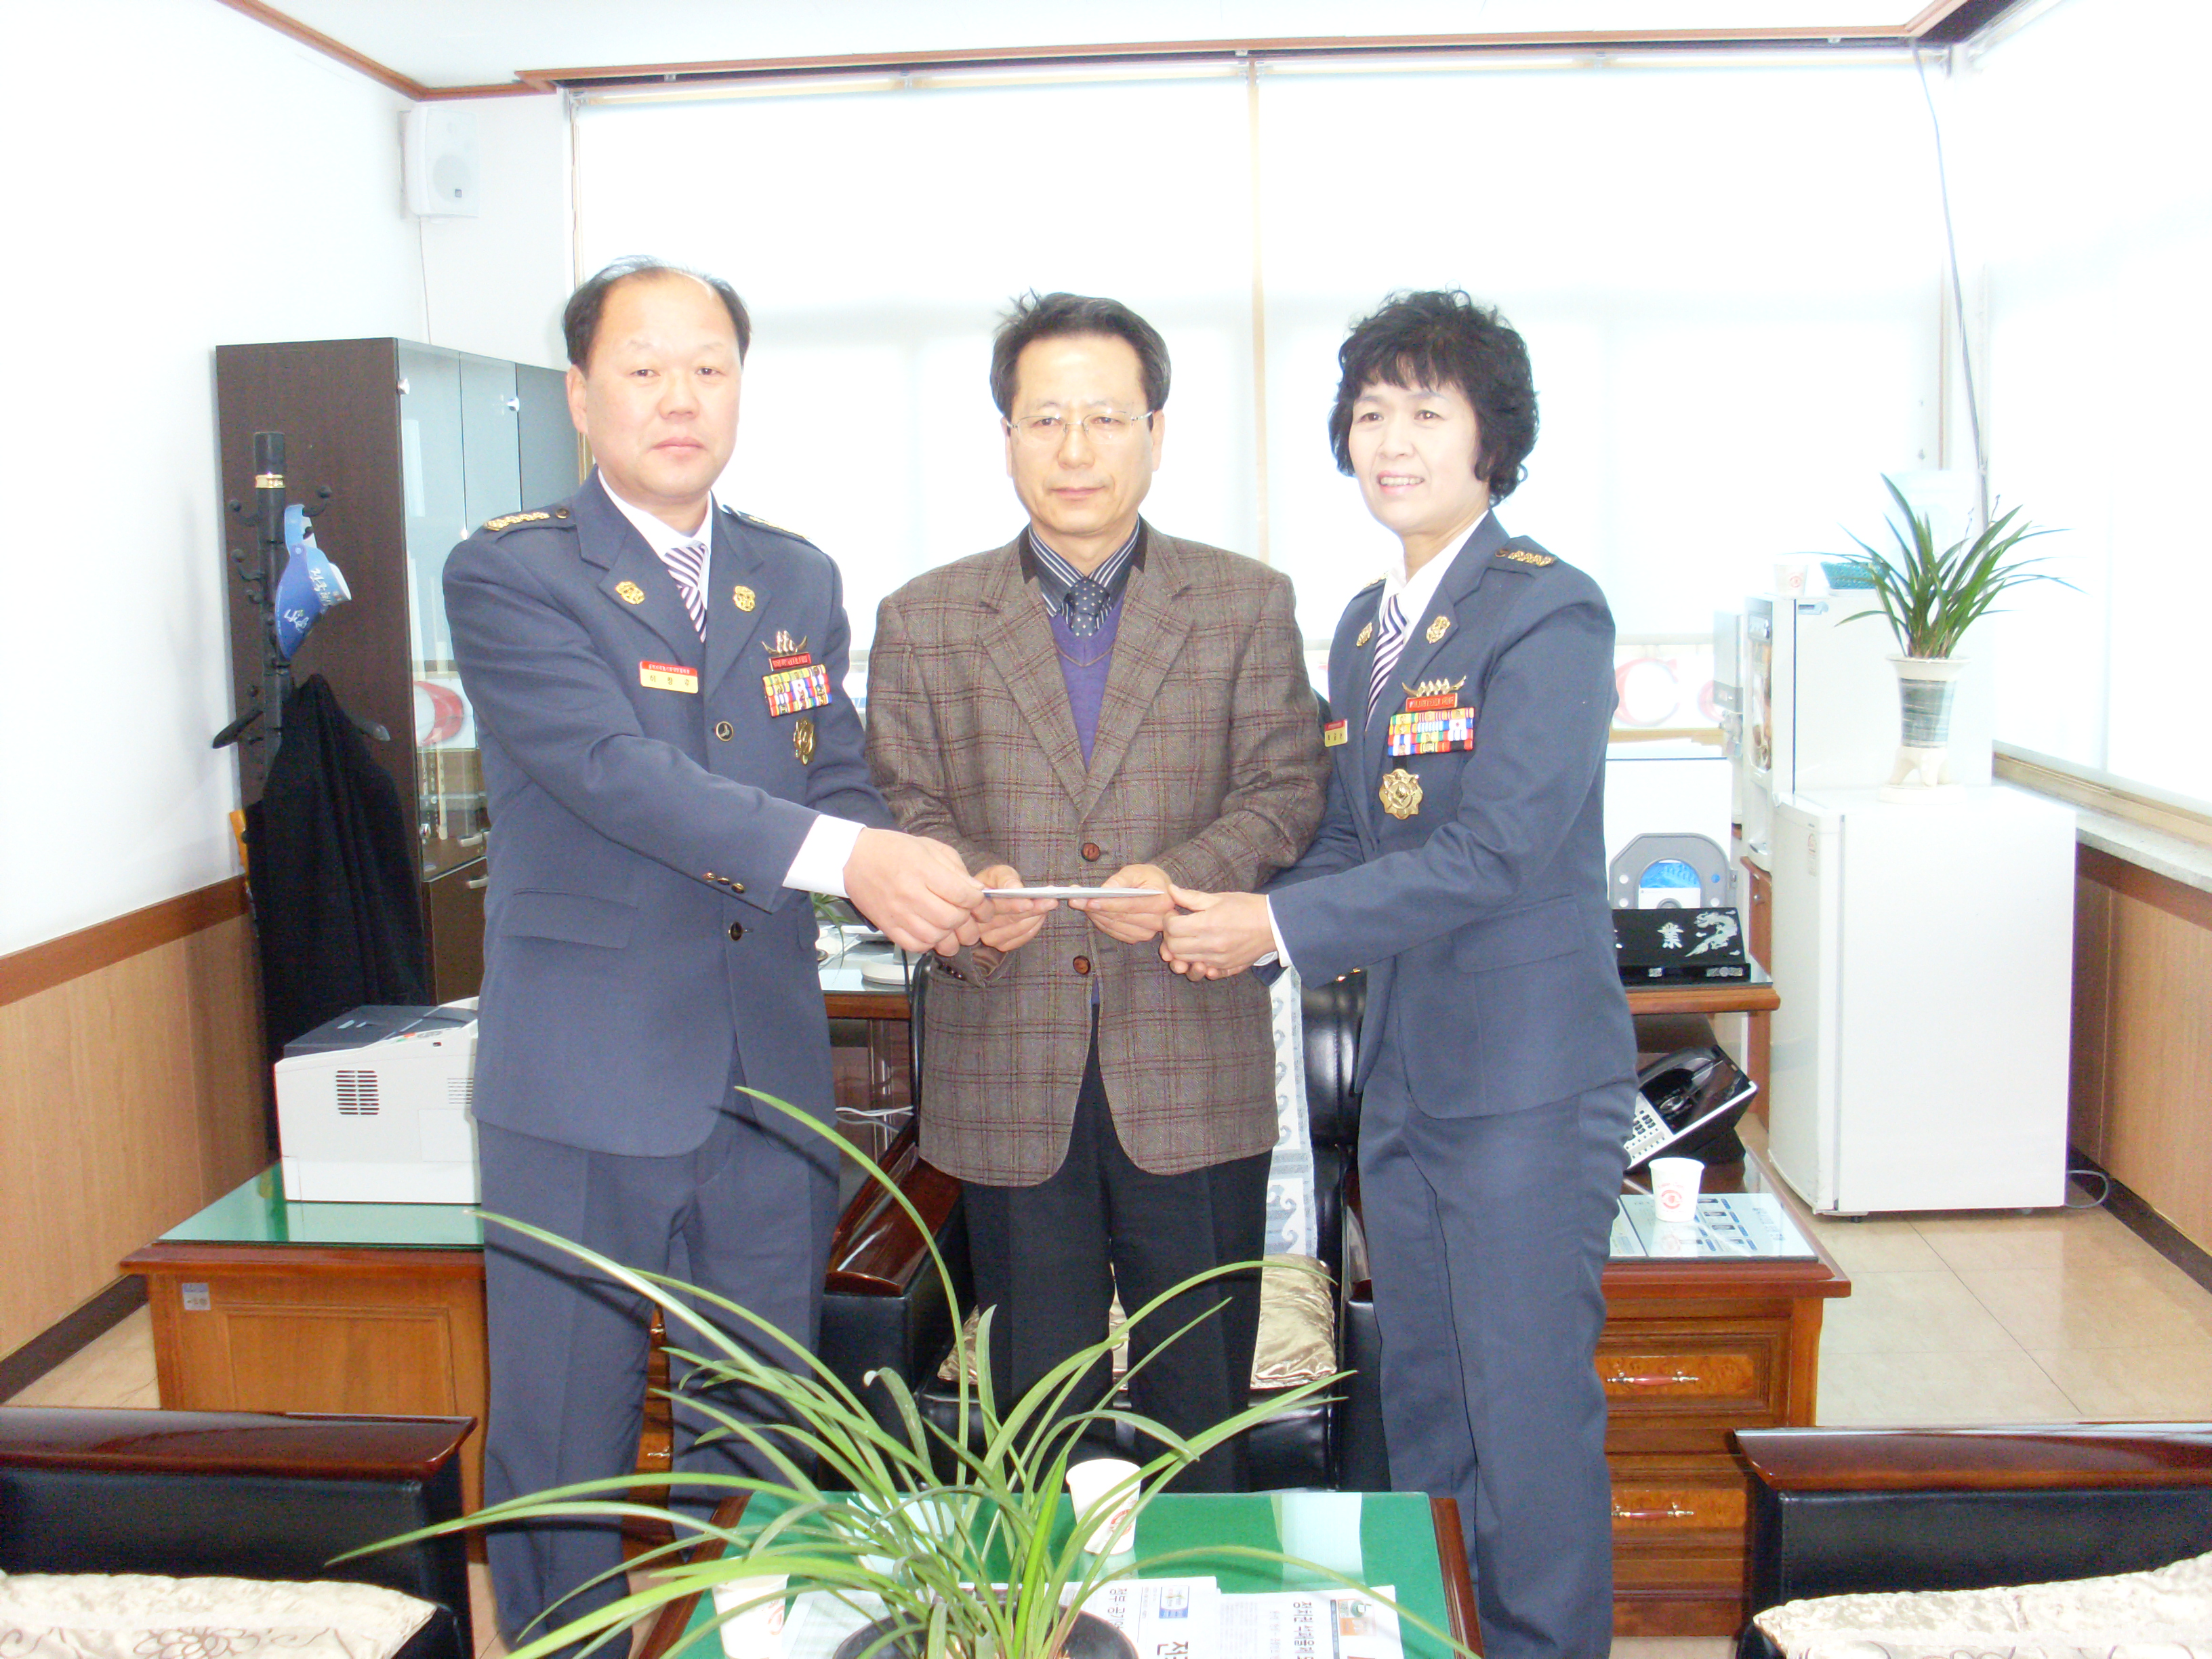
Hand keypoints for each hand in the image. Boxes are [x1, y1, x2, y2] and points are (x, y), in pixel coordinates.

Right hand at [843, 830, 986, 953]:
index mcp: (923, 870)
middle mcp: (910, 894)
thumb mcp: (931, 848)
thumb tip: (977, 891)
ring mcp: (898, 913)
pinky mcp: (887, 927)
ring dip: (950, 935)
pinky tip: (931, 932)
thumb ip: (957, 870)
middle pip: (951, 919)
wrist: (855, 858)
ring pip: (936, 937)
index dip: (979, 901)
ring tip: (951, 926)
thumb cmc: (894, 850)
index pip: (963, 895)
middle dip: (966, 919)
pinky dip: (929, 944)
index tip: (980, 901)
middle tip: (966, 914)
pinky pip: (915, 946)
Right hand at [972, 864, 1053, 952]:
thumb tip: (1016, 887)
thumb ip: (1006, 878)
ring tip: (1047, 903)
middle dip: (1034, 909)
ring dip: (1037, 917)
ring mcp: (989, 937)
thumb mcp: (998, 873)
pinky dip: (1035, 926)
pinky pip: (1022, 938)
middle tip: (1050, 900)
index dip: (1014, 905)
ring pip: (1019, 929)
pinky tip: (1040, 915)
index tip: (1031, 901)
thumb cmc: (994, 883)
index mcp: (975, 904)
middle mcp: (978, 925)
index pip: (996, 907)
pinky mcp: (1001, 945)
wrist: (993, 895)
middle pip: (1010, 919)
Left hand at [1070, 863, 1174, 943]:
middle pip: (1121, 917)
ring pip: (1116, 926)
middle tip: (1076, 900)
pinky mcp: (1138, 937)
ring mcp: (1148, 932)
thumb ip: (1121, 879)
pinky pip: (1116, 932)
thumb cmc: (1148, 877)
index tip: (1090, 900)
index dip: (1108, 904)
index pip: (1130, 905)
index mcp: (1161, 902)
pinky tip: (1092, 912)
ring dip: (1096, 916)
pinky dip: (1101, 923)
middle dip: (1096, 909)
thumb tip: (1105, 889)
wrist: (1159, 889)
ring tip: (1080, 903)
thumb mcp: (1136, 871)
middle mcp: (1158, 921)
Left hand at [1159, 885, 1274, 978]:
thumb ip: (1191, 897)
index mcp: (1206, 924)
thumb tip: (1170, 890)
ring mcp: (1217, 960)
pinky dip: (1197, 962)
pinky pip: (1202, 970)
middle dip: (1170, 936)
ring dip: (1181, 950)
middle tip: (1178, 927)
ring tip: (1189, 938)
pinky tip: (1201, 951)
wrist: (1275, 925)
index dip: (1168, 920)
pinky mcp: (1226, 968)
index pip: (1171, 928)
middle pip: (1174, 948)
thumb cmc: (1248, 908)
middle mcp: (1210, 945)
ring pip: (1185, 961)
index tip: (1174, 914)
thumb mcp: (1219, 898)